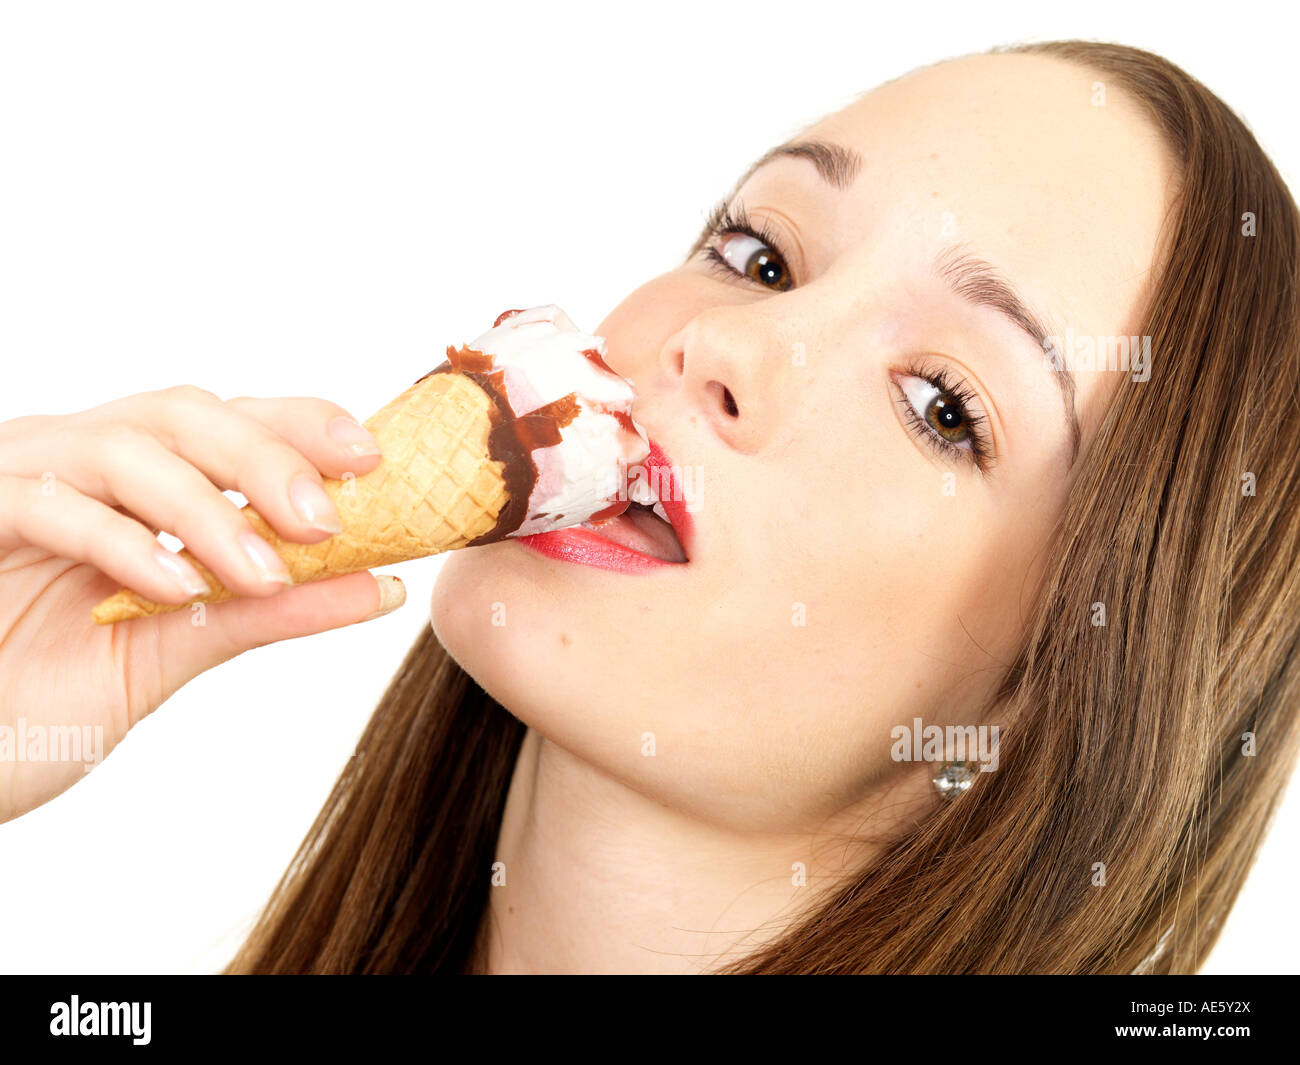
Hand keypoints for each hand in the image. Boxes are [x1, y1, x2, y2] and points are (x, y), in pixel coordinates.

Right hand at [0, 386, 406, 822]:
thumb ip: (269, 608)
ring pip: (124, 450)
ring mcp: (17, 481)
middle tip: (327, 520)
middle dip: (267, 459)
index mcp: (133, 481)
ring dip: (207, 508)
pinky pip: (49, 506)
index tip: (373, 460)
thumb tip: (381, 586)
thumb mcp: (176, 646)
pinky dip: (124, 543)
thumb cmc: (42, 697)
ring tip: (264, 568)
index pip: (227, 421)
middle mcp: (77, 462)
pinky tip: (177, 586)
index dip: (300, 425)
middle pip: (183, 415)